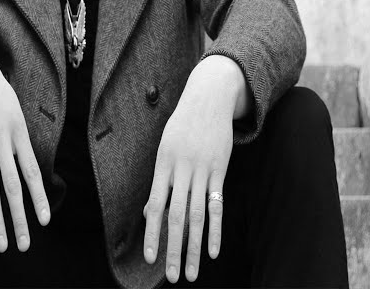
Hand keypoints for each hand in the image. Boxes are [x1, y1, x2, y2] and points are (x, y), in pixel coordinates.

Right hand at [0, 34, 51, 252]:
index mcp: (20, 132)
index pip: (32, 172)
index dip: (39, 198)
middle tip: (24, 244)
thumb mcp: (15, 110)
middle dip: (19, 218)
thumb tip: (27, 166)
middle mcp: (3, 141)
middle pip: (13, 187)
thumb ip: (19, 139)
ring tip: (2, 244)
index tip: (45, 221)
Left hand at [142, 58, 243, 282]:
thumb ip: (159, 182)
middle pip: (177, 217)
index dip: (153, 234)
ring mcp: (202, 170)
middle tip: (172, 276)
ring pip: (198, 216)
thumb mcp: (164, 148)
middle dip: (173, 249)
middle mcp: (182, 169)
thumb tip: (149, 214)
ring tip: (191, 272)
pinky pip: (217, 205)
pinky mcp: (220, 170)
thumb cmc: (182, 126)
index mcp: (163, 164)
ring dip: (194, 247)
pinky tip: (212, 251)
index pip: (156, 206)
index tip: (150, 258)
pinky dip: (214, 230)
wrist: (209, 97)